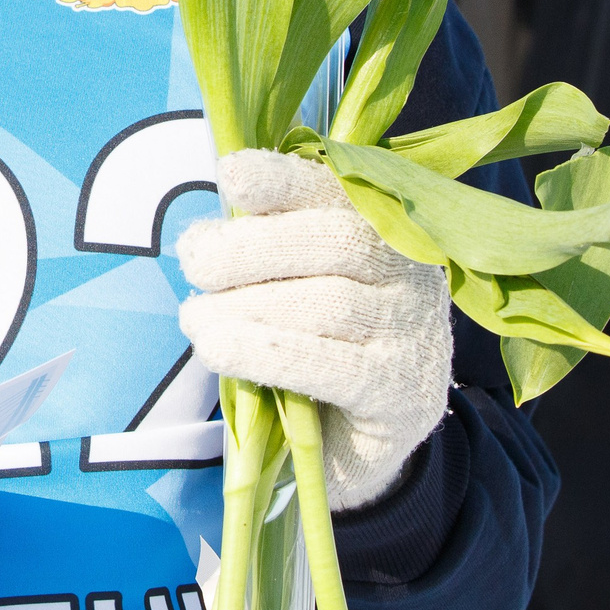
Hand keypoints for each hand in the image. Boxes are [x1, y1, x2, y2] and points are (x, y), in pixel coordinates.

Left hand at [176, 149, 451, 508]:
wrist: (366, 434)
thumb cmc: (319, 339)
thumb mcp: (294, 283)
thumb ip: (259, 251)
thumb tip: (201, 241)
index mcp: (380, 226)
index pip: (335, 190)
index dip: (283, 179)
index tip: (232, 176)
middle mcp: (408, 271)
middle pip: (334, 241)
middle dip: (251, 248)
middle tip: (197, 268)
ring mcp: (412, 331)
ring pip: (329, 303)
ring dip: (246, 306)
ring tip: (197, 319)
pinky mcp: (401, 392)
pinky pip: (331, 366)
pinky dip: (266, 354)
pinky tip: (219, 351)